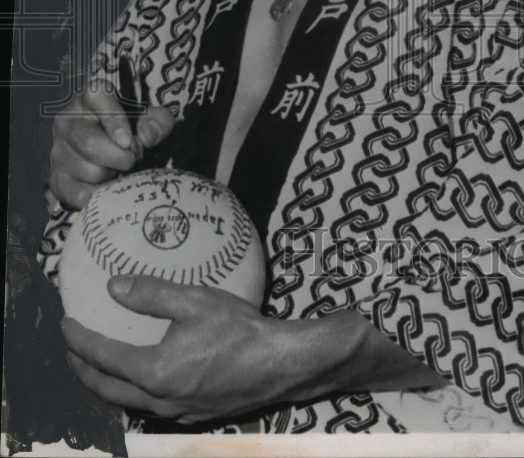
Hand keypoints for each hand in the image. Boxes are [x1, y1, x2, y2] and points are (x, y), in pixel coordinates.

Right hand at [49, 84, 174, 208]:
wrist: (113, 152)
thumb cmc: (133, 129)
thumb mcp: (153, 119)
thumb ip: (158, 122)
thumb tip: (147, 136)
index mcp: (92, 98)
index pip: (97, 97)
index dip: (114, 120)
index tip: (128, 140)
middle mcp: (67, 120)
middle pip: (89, 143)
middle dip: (119, 157)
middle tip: (132, 160)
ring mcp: (58, 151)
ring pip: (89, 171)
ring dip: (112, 176)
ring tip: (118, 169)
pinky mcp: (57, 179)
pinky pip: (79, 195)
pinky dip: (101, 195)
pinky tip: (109, 187)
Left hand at [62, 275, 290, 423]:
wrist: (279, 364)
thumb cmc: (239, 329)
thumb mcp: (195, 300)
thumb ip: (151, 293)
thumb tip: (113, 287)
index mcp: (154, 372)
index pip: (102, 357)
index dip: (79, 341)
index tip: (65, 324)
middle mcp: (159, 399)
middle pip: (106, 390)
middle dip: (82, 370)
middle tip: (71, 350)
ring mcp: (176, 412)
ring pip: (126, 403)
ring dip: (106, 385)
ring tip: (99, 365)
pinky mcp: (194, 415)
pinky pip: (150, 407)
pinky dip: (132, 393)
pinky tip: (143, 379)